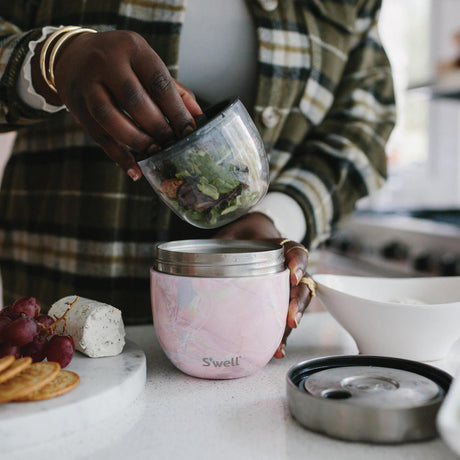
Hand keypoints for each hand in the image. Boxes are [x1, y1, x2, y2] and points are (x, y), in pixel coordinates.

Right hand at [32, 30, 201, 179]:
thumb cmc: (121, 64)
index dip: (176, 111)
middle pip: (134, 100)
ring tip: (154, 152)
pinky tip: (134, 169)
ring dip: (137, 140)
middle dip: (157, 127)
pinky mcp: (76, 106)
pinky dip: (118, 156)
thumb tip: (196, 116)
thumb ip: (173, 90)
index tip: (188, 131)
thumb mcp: (147, 65)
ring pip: (111, 118)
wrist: (73, 56)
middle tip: (171, 143)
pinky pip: (98, 136)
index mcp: (132, 48)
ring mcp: (87, 83)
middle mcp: (106, 61)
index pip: (159, 82)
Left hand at [214, 213, 313, 357]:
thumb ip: (217, 245)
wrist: (242, 244)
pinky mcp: (277, 304)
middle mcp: (288, 270)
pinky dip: (281, 337)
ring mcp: (285, 288)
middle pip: (303, 285)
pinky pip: (283, 320)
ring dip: (293, 322)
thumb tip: (187, 259)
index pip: (296, 252)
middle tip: (291, 317)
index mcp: (279, 249)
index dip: (298, 263)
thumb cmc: (237, 241)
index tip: (292, 275)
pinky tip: (276, 350)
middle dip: (299, 302)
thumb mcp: (228, 238)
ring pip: (298, 305)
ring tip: (284, 338)